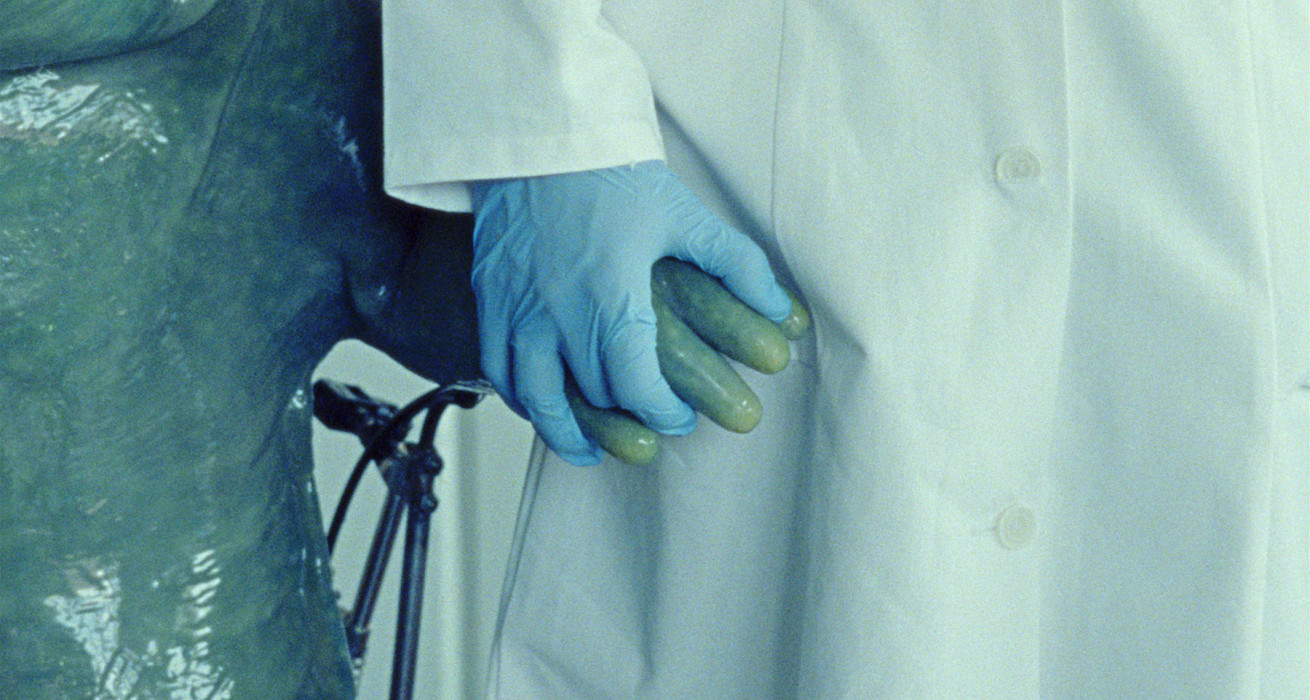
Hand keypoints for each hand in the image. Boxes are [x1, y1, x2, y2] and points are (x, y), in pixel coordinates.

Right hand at [469, 160, 790, 464]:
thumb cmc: (612, 173)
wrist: (539, 136)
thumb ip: (736, 265)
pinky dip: (519, 397)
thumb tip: (785, 312)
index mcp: (611, 296)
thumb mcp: (684, 215)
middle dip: (627, 417)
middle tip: (651, 426)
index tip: (677, 416)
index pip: (637, 383)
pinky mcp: (489, 297)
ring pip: (536, 395)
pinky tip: (539, 407)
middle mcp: (559, 312)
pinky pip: (496, 367)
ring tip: (588, 450)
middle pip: (593, 392)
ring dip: (564, 431)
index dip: (661, 410)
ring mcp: (517, 308)